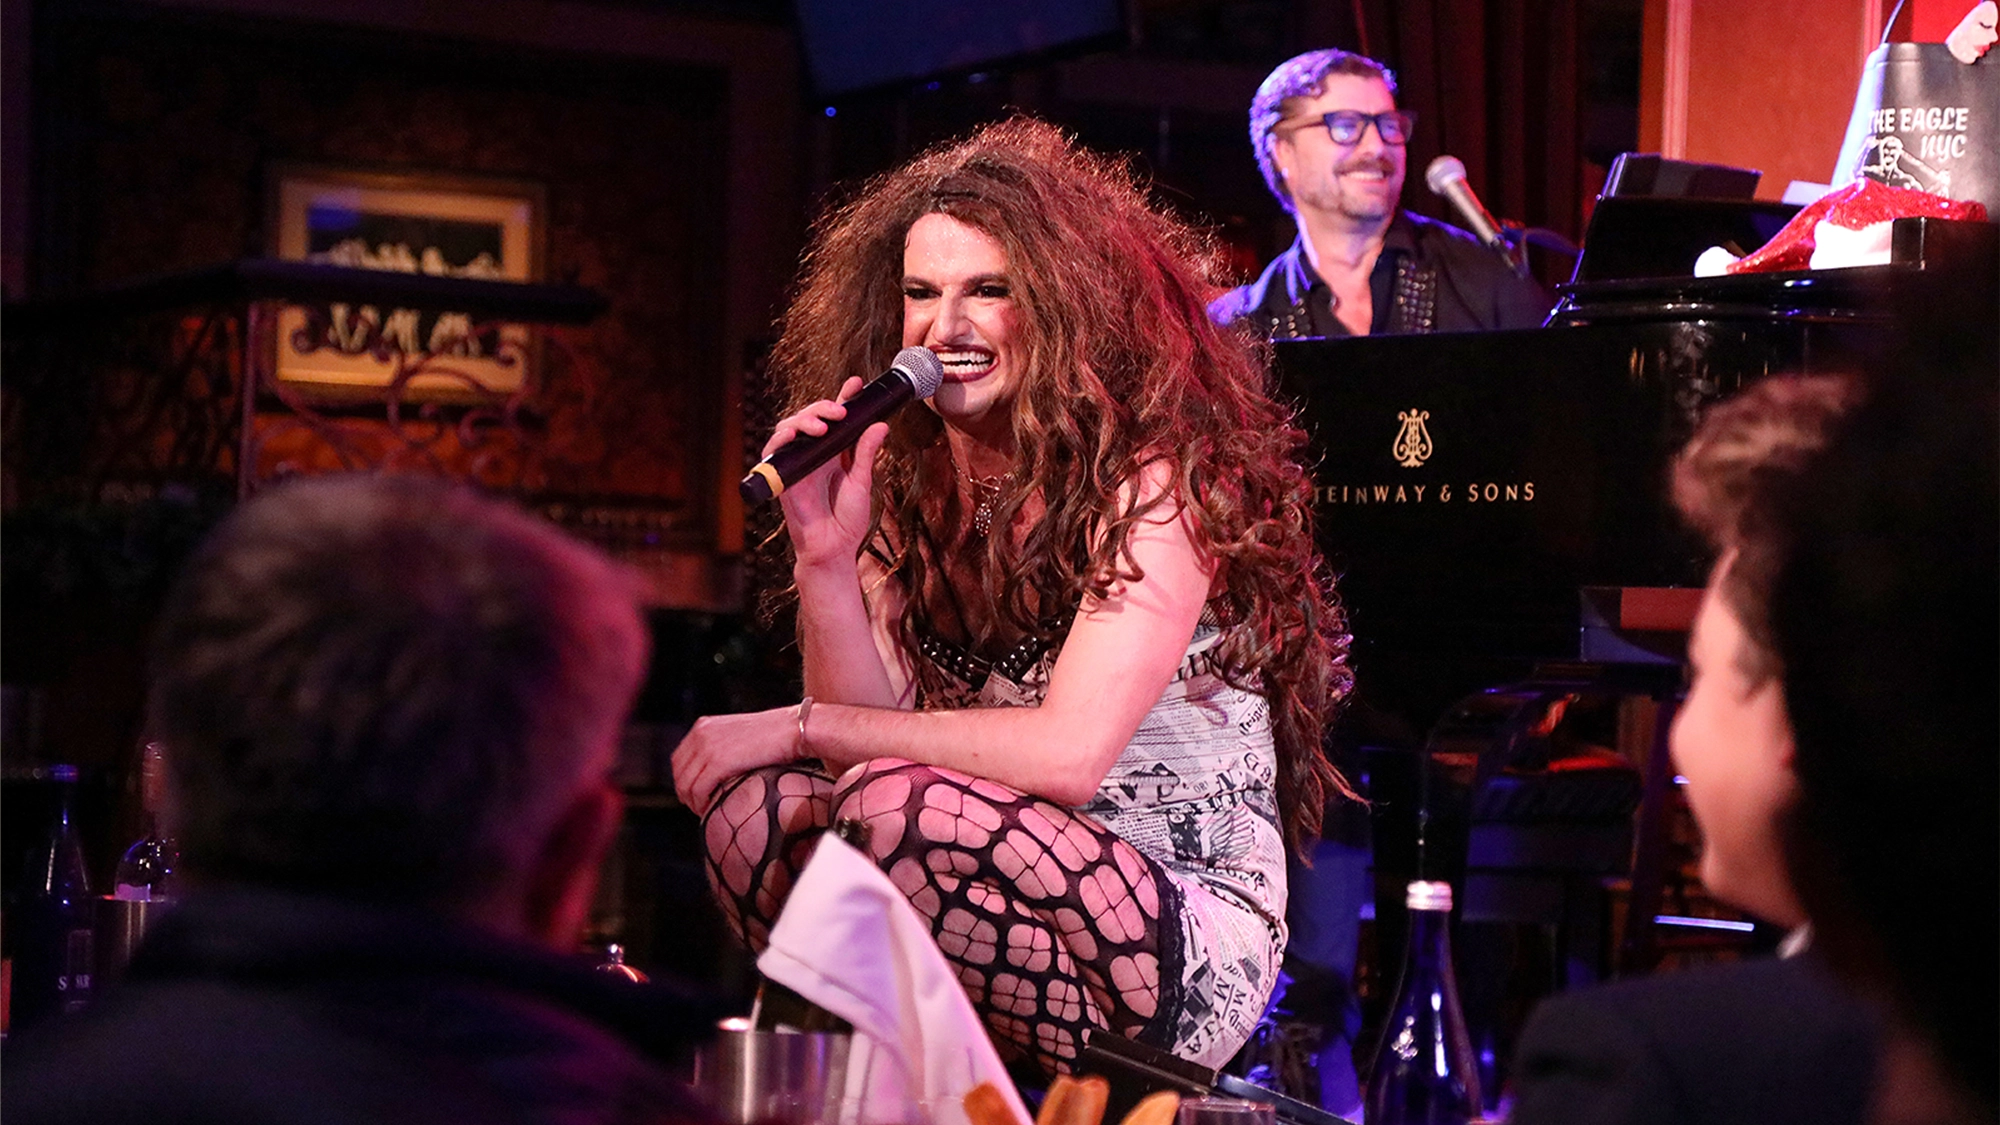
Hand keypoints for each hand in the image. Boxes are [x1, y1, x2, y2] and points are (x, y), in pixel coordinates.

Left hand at [670, 704, 803, 816]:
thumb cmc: (776, 735)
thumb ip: (722, 748)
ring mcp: (708, 747)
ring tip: (710, 810)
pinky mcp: (718, 761)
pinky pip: (698, 790)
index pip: (679, 760)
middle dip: (687, 794)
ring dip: (694, 803)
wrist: (794, 729)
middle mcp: (701, 734)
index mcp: (703, 726)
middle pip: (678, 774)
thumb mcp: (739, 736)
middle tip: (703, 807)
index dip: (685, 781)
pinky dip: (703, 804)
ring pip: (685, 785)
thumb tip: (714, 774)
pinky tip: (714, 808)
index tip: (698, 795)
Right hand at [768, 377, 890, 569]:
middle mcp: (814, 454)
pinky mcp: (783, 476)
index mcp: (834, 452)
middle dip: (823, 407)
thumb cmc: (847, 519)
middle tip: (840, 411)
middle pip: (810, 417)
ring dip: (804, 420)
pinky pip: (774, 451)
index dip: (842, 398)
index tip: (856, 383)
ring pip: (790, 427)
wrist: (833, 547)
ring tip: (823, 426)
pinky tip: (794, 435)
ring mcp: (797, 463)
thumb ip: (867, 453)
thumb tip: (880, 424)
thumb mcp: (862, 481)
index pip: (835, 419)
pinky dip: (781, 439)